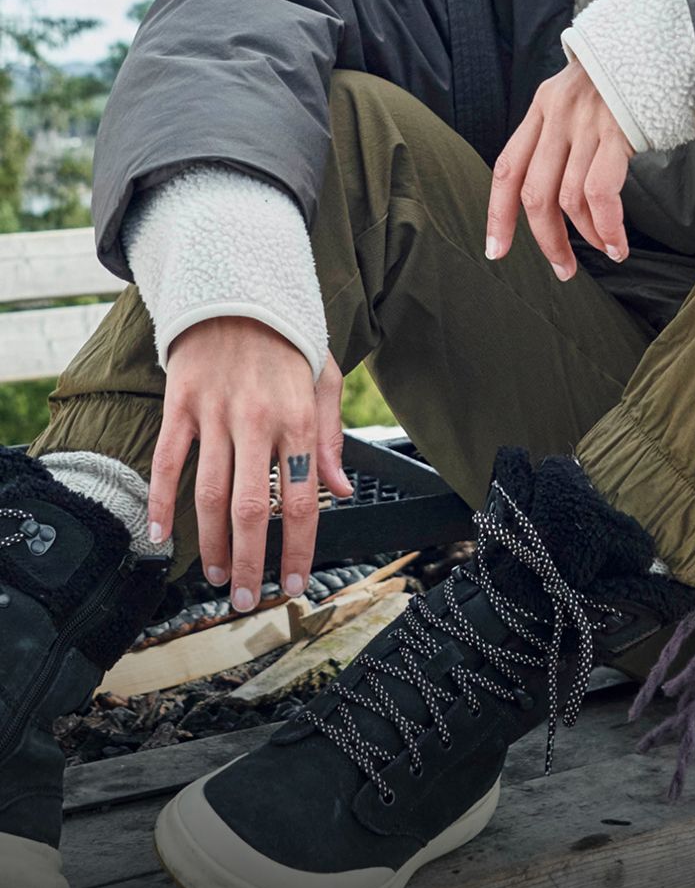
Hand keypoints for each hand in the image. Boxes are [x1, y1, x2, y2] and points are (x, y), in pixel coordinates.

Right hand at [147, 320, 352, 609]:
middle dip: (249, 563)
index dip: (297, 549)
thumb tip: (341, 493)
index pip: (301, 500)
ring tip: (215, 576)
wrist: (238, 288)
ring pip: (208, 495)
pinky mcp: (180, 404)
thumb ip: (330, 439)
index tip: (292, 582)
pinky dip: (160, 503)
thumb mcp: (325, 380)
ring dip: (210, 545)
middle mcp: (258, 420)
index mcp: (299, 418)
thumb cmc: (286, 338)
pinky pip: (167, 462)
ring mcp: (215, 412)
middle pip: (250, 510)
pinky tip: (160, 536)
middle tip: (245, 599)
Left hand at [485, 55, 635, 279]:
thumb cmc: (627, 75)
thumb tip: (556, 188)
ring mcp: (586, 123)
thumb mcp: (579, 93)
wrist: (662, 38)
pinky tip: (617, 243)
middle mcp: (557, 115)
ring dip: (586, 238)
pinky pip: (600, 194)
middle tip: (562, 268)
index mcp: (543, 107)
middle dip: (545, 239)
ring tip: (606, 252)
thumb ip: (562, 131)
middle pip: (533, 193)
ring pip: (568, 199)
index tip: (496, 249)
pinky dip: (607, 227)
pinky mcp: (617, 133)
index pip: (507, 167)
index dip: (497, 213)